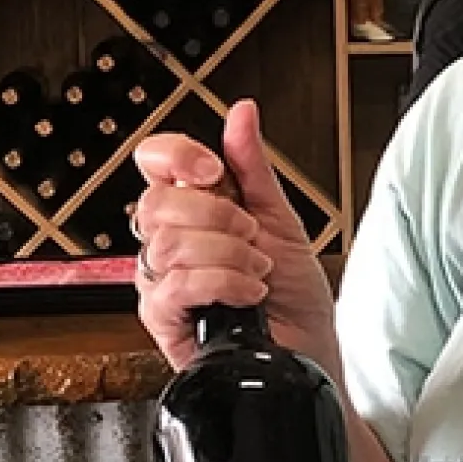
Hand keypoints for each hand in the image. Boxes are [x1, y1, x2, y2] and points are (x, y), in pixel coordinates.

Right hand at [131, 100, 337, 369]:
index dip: (174, 154)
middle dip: (216, 215)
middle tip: (252, 236)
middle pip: (154, 202)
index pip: (152, 162)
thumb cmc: (294, 294)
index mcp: (191, 208)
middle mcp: (168, 241)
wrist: (310, 349)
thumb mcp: (280, 218)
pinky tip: (248, 295)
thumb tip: (241, 112)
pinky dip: (223, 283)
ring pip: (167, 245)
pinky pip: (174, 286)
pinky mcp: (164, 320)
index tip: (211, 167)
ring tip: (258, 273)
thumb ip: (254, 167)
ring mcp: (160, 281)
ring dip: (228, 255)